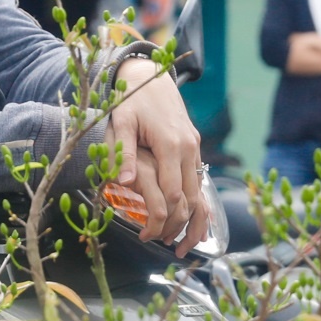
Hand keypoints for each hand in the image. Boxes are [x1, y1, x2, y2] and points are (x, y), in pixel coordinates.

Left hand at [108, 56, 208, 254]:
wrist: (151, 76)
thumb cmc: (131, 99)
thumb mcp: (121, 122)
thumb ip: (123, 152)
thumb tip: (122, 183)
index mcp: (170, 144)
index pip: (173, 192)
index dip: (163, 217)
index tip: (148, 235)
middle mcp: (188, 148)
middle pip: (190, 197)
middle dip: (180, 225)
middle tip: (163, 244)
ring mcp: (194, 147)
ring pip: (199, 191)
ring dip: (194, 218)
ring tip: (183, 242)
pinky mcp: (194, 147)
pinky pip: (199, 180)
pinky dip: (196, 202)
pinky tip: (190, 219)